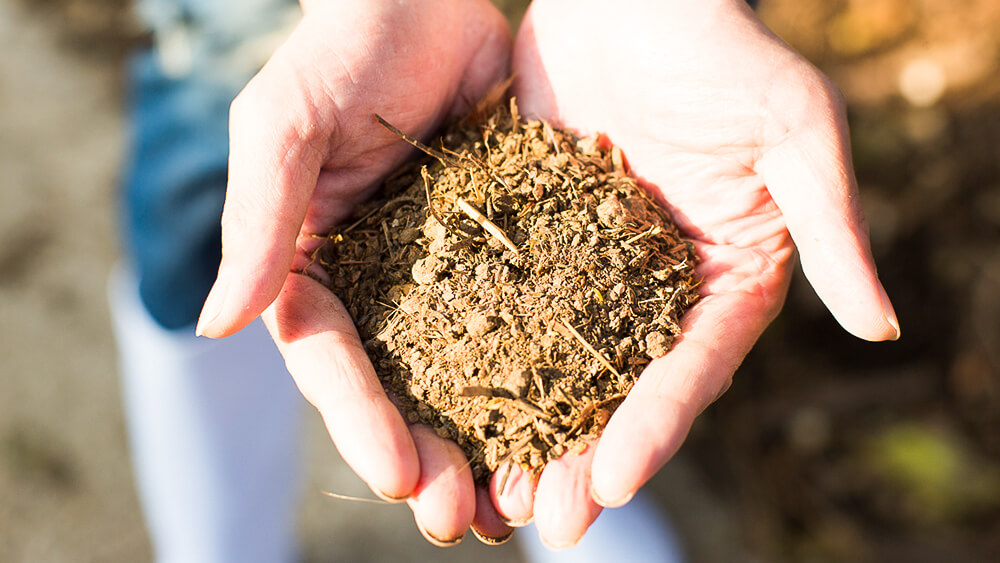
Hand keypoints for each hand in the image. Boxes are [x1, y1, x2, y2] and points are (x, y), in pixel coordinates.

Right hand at [195, 0, 513, 544]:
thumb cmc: (344, 47)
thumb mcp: (285, 125)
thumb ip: (258, 220)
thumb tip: (216, 323)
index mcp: (317, 267)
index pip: (332, 360)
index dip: (359, 420)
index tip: (395, 477)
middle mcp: (383, 285)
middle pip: (401, 387)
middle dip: (428, 455)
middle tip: (461, 519)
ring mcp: (450, 274)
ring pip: (470, 372)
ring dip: (490, 440)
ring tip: (522, 502)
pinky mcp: (513, 251)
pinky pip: (534, 320)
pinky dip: (548, 375)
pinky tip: (575, 421)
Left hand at [496, 0, 899, 547]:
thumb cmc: (721, 45)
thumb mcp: (792, 129)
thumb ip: (830, 227)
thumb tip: (883, 327)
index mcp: (726, 274)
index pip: (692, 365)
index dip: (655, 427)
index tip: (609, 484)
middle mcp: (659, 283)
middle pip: (623, 385)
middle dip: (585, 454)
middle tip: (546, 517)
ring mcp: (592, 265)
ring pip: (559, 362)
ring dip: (529, 427)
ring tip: (491, 490)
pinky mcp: (536, 236)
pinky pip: (507, 304)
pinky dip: (481, 356)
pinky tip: (447, 401)